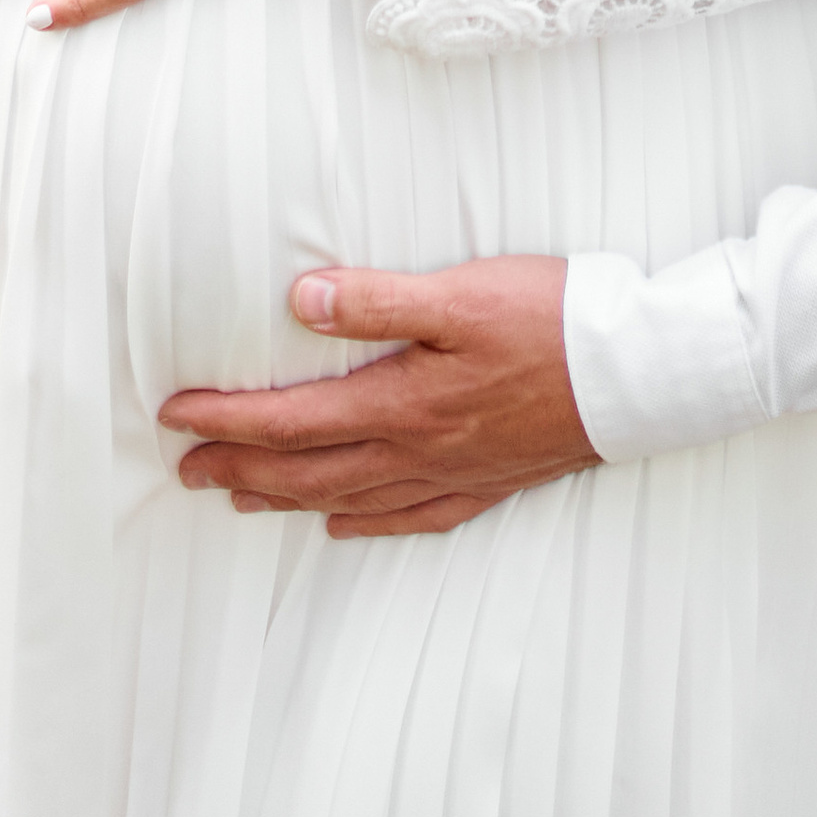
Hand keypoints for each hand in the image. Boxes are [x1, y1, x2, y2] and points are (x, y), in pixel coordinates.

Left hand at [162, 257, 592, 538]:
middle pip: (308, 469)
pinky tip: (345, 523)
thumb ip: (379, 300)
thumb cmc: (553, 320)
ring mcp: (454, 474)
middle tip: (187, 468)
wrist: (639, 372)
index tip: (177, 414)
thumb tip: (301, 301)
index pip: (293, 419)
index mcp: (403, 403)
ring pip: (349, 497)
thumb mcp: (462, 293)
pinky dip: (366, 522)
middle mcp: (419, 451)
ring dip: (285, 498)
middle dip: (239, 468)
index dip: (228, 419)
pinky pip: (409, 517)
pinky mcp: (489, 481)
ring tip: (241, 497)